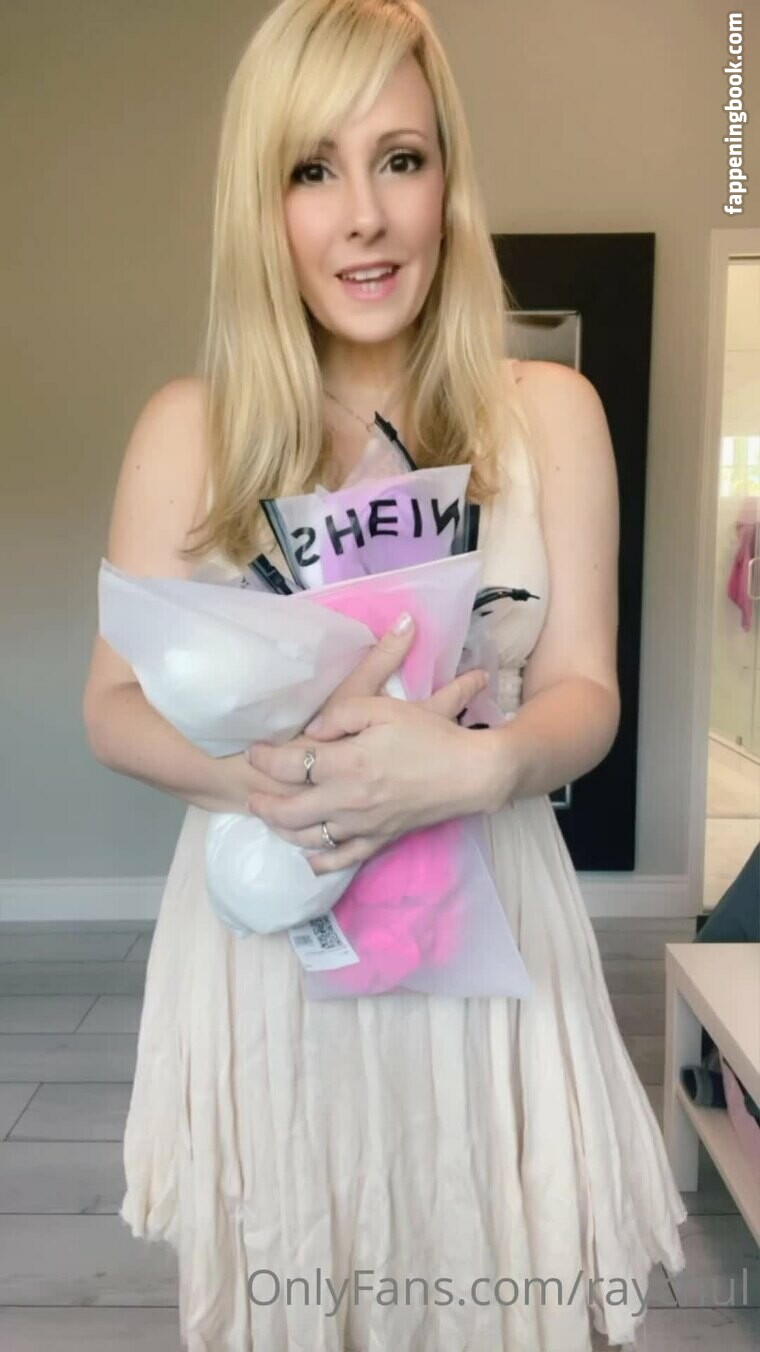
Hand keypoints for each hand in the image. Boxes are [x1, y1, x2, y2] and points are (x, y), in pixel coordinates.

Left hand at [245, 664, 491, 873]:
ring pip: (309, 837)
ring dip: (282, 830)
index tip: (253, 751)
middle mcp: (347, 800)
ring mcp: (363, 825)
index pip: (289, 765)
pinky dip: (320, 860)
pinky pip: (342, 857)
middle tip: (251, 793)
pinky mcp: (380, 839)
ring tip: (271, 818)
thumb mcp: (384, 708)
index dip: (264, 758)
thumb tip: (314, 731)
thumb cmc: (429, 736)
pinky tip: (308, 857)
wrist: (471, 773)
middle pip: (289, 810)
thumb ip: (341, 715)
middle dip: (263, 803)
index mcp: (347, 763)